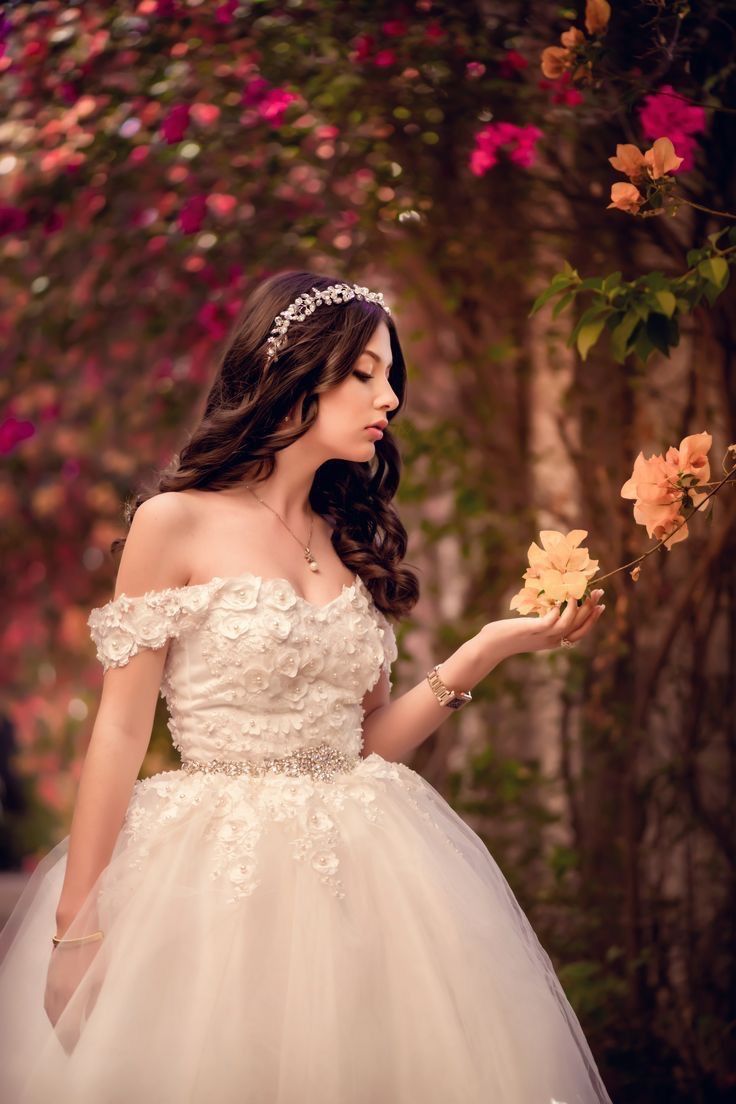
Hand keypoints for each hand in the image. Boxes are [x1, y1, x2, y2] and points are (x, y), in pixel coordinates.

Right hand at [44, 939, 103, 1053]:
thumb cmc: (94, 949)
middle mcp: (56, 995)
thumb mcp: (101, 976)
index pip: (69, 1029)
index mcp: (70, 996)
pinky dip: (54, 1014)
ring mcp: (51, 986)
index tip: (78, 1052)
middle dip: (65, 1038)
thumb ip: (96, 1000)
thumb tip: (93, 1019)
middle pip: (58, 1025)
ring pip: (52, 1015)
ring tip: (68, 1035)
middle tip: (73, 1048)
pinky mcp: (49, 979)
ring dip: (59, 1027)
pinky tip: (60, 1015)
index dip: (73, 1042)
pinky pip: (49, 1004)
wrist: (75, 925)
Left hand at [477, 589, 605, 661]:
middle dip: (592, 610)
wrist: (492, 645)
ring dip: (579, 609)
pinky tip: (561, 598)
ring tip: (581, 592)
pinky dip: (560, 611)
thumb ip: (544, 620)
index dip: (592, 619)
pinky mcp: (533, 630)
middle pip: (580, 627)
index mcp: (555, 641)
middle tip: (599, 593)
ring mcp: (544, 636)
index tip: (601, 605)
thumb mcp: (532, 628)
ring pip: (569, 625)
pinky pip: (552, 621)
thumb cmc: (508, 634)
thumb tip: (553, 603)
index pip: (581, 632)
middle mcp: (553, 641)